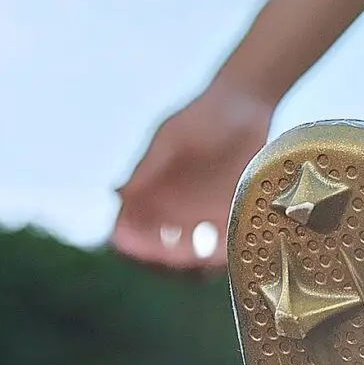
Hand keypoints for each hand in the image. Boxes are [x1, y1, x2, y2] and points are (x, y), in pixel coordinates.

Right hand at [110, 78, 276, 270]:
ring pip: (187, 255)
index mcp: (148, 191)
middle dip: (162, 260)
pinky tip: (229, 250)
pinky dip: (221, 255)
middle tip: (180, 256)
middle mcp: (170, 208)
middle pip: (156, 250)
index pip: (128, 229)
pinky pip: (222, 245)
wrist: (246, 102)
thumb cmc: (203, 114)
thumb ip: (148, 165)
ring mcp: (200, 215)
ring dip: (191, 263)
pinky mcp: (230, 214)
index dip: (131, 243)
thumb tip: (117, 193)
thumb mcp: (173, 136)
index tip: (141, 246)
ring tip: (204, 258)